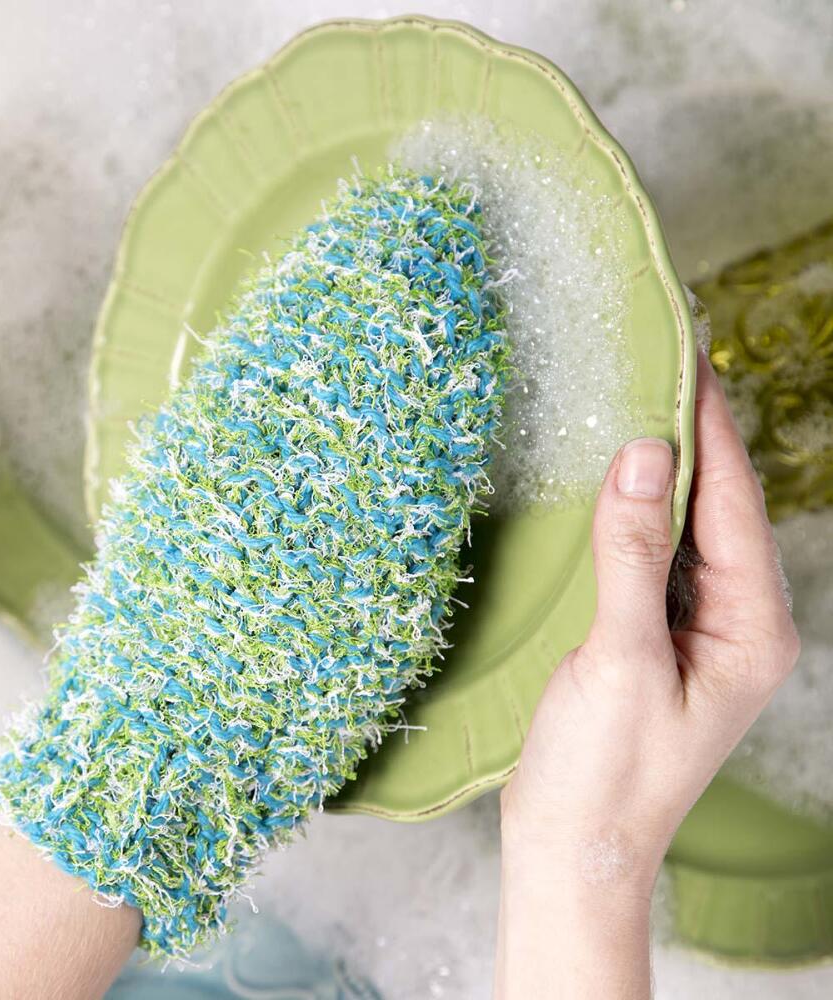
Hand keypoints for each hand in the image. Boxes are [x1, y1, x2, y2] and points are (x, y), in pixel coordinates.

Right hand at [494, 351, 799, 998]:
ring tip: (632, 403)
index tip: (688, 355)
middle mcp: (734, 621)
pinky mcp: (649, 632)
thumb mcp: (621, 659)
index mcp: (752, 628)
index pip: (734, 503)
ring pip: (684, 527)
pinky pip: (651, 553)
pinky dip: (632, 512)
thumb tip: (645, 454)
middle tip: (658, 362)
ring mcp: (693, 627)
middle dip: (691, 436)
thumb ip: (634, 555)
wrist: (572, 845)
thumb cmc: (604, 770)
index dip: (712, 426)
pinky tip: (608, 482)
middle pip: (718, 508)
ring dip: (660, 470)